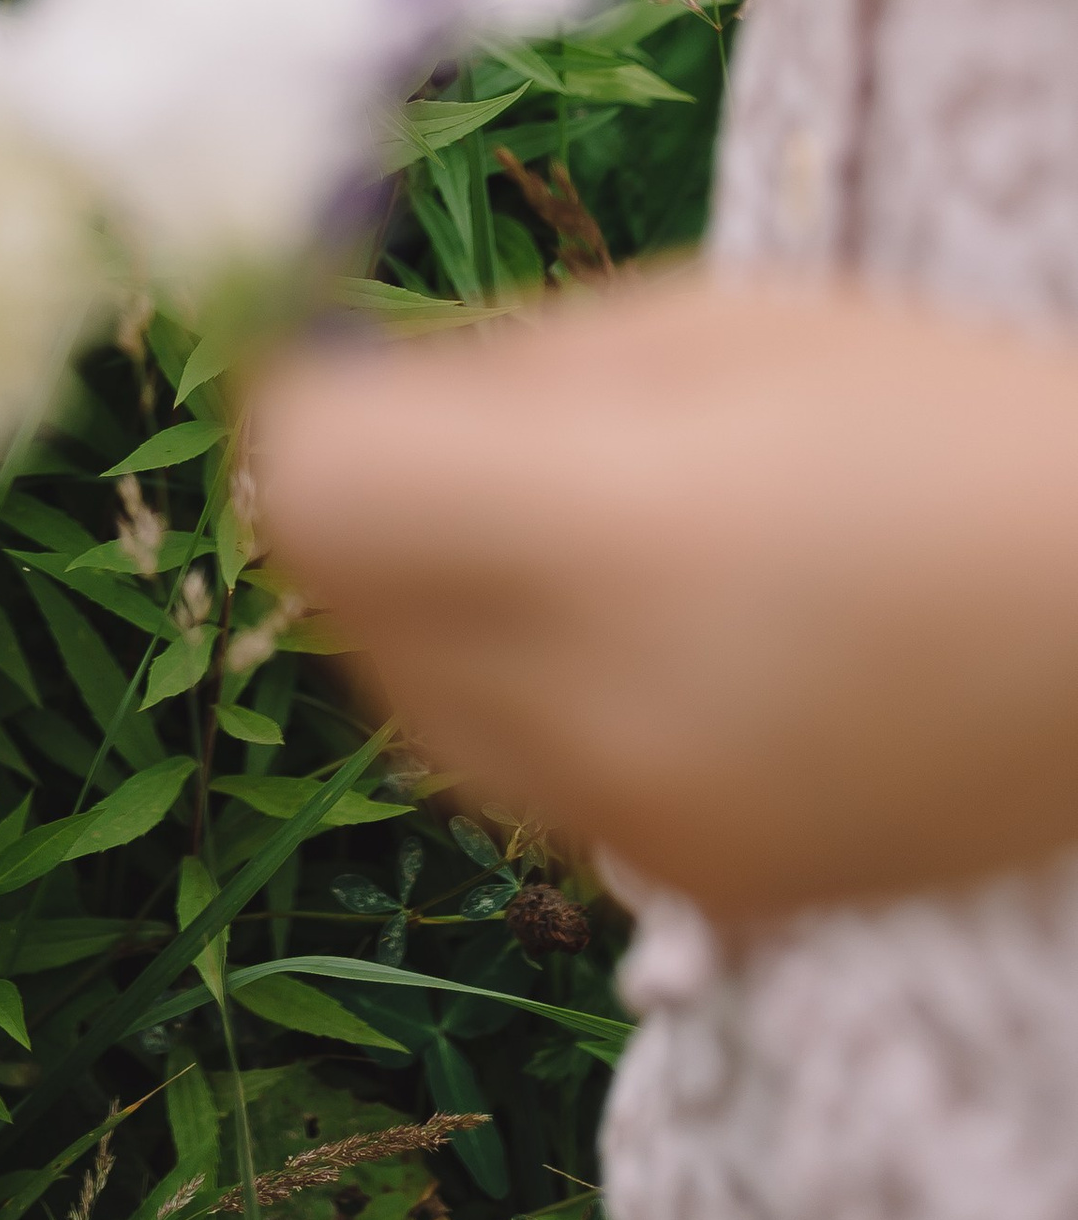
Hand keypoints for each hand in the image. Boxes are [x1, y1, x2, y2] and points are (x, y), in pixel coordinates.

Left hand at [251, 271, 1077, 922]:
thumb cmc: (927, 416)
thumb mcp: (703, 330)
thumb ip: (495, 369)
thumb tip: (321, 384)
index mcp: (611, 538)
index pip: (313, 495)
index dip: (293, 409)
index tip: (327, 353)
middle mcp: (602, 709)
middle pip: (337, 603)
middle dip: (357, 504)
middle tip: (453, 424)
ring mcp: (643, 824)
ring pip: (413, 702)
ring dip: (430, 603)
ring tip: (576, 524)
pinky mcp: (695, 889)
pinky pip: (521, 775)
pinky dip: (527, 694)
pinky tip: (649, 626)